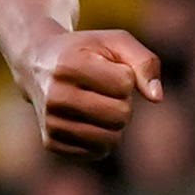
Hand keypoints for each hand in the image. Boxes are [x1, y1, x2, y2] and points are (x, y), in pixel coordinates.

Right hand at [25, 27, 162, 159]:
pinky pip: (97, 152)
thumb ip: (145, 63)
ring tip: (97, 104)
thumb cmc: (85, 51)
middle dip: (123, 102)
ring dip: (115, 122)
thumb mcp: (115, 42)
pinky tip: (87, 119)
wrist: (37, 63)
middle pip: (120, 115)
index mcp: (68, 65)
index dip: (125, 75)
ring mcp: (50, 122)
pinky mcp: (51, 142)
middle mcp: (55, 96)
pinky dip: (102, 138)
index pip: (125, 83)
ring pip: (111, 139)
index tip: (107, 67)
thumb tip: (157, 98)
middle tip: (104, 89)